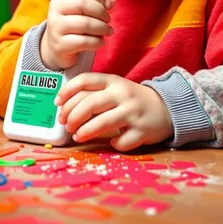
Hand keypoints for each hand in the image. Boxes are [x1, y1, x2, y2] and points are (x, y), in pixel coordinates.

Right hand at [41, 0, 114, 70]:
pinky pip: (84, 41)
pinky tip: (100, 42)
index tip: (107, 4)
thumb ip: (98, 3)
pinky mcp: (60, 45)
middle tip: (108, 19)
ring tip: (108, 31)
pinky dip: (97, 42)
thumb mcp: (83, 11)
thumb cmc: (74, 26)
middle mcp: (55, 9)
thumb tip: (112, 1)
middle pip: (81, 3)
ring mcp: (55, 27)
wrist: (57, 48)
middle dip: (101, 11)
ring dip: (102, 28)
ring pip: (85, 23)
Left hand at [55, 73, 173, 150]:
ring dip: (85, 132)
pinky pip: (121, 141)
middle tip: (66, 125)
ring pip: (102, 123)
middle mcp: (123, 93)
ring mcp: (133, 112)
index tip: (57, 103)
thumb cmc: (131, 100)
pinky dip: (114, 143)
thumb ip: (94, 94)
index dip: (67, 92)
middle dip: (73, 116)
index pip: (85, 80)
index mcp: (113, 81)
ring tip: (78, 136)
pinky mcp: (142, 130)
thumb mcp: (114, 89)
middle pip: (90, 103)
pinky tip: (114, 141)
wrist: (165, 108)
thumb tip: (64, 108)